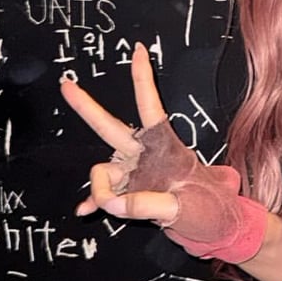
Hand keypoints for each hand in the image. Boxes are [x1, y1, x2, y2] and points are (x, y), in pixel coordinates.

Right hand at [59, 43, 266, 261]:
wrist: (215, 230)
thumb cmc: (209, 210)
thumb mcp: (184, 208)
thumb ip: (146, 205)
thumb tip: (112, 204)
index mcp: (165, 146)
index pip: (150, 107)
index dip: (142, 80)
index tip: (139, 50)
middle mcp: (145, 154)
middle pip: (110, 126)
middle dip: (86, 107)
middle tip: (65, 84)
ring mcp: (135, 173)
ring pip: (103, 171)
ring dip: (101, 190)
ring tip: (114, 208)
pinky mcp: (129, 193)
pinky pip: (103, 195)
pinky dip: (95, 201)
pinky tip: (85, 211)